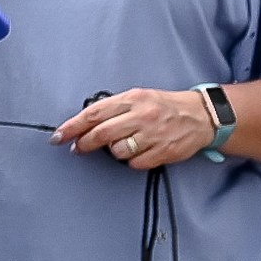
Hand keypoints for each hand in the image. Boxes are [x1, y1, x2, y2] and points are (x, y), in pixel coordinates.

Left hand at [55, 88, 216, 169]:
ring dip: (116, 151)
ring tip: (127, 144)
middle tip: (78, 148)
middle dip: (85, 143)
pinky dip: (134, 160)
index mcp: (133, 99)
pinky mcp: (163, 151)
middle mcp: (142, 116)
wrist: (202, 116)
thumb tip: (87, 124)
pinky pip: (136, 163)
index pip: (94, 113)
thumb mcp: (139, 97)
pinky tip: (142, 152)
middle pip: (101, 134)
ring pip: (118, 151)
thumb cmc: (166, 106)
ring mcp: (153, 135)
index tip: (58, 136)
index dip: (73, 126)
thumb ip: (114, 108)